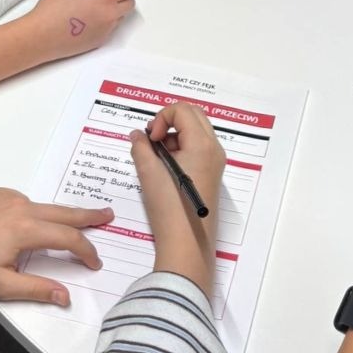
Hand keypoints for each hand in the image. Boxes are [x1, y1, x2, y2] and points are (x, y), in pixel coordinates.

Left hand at [0, 187, 111, 304]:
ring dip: (62, 216)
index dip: (86, 251)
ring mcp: (9, 197)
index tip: (94, 263)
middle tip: (108, 214)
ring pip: (44, 207)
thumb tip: (66, 296)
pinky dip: (34, 213)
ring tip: (77, 221)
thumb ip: (36, 289)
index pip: (68, 238)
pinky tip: (29, 225)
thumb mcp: (0, 286)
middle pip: (64, 212)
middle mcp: (21, 207)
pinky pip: (25, 202)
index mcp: (25, 229)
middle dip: (89, 215)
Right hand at [31, 0, 135, 60]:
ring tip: (90, 5)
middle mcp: (111, 15)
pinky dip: (105, 21)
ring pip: (121, 15)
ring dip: (113, 7)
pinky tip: (86, 17)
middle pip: (129, 2)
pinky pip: (111, 27)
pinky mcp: (101, 41)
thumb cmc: (52, 8)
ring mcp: (108, 30)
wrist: (42, 36)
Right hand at [129, 102, 223, 283]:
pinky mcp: (211, 174)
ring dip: (174, 134)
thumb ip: (141, 147)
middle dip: (169, 121)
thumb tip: (138, 135)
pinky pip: (197, 148)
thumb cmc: (169, 206)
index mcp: (202, 144)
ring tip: (156, 157)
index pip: (182, 110)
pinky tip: (165, 168)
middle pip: (193, 115)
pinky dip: (180, 148)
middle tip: (152, 141)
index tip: (150, 139)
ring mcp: (215, 162)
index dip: (161, 117)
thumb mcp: (149, 173)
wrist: (186, 242)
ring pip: (195, 131)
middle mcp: (214, 149)